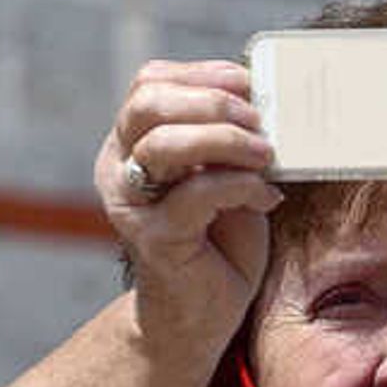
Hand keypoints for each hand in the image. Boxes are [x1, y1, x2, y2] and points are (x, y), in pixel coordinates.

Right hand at [93, 58, 279, 361]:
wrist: (202, 312)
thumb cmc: (219, 238)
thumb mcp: (222, 173)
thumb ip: (227, 138)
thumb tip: (268, 97)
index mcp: (129, 142)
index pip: (149, 83)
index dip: (201, 75)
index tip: (249, 84)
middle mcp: (118, 168)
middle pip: (148, 104)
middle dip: (212, 103)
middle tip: (259, 122)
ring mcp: (132, 204)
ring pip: (165, 144)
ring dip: (227, 140)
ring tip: (266, 155)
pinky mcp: (155, 238)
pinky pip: (197, 193)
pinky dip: (242, 185)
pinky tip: (267, 197)